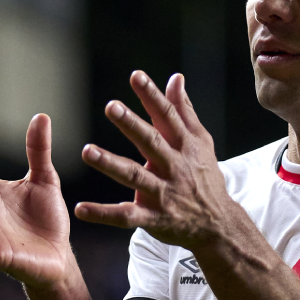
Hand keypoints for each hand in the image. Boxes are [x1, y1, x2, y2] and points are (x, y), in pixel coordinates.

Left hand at [75, 72, 239, 250]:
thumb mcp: (201, 142)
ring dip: (110, 164)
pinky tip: (80, 209)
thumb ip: (184, 110)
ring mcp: (163, 193)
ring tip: (87, 151)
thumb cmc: (205, 176)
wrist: (219, 224)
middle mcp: (174, 167)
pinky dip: (103, 214)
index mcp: (184, 146)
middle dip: (131, 124)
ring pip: (134, 177)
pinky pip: (126, 216)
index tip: (136, 75)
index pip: (167, 116)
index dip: (152, 96)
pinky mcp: (153, 218)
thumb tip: (175, 77)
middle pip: (151, 143)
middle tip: (111, 106)